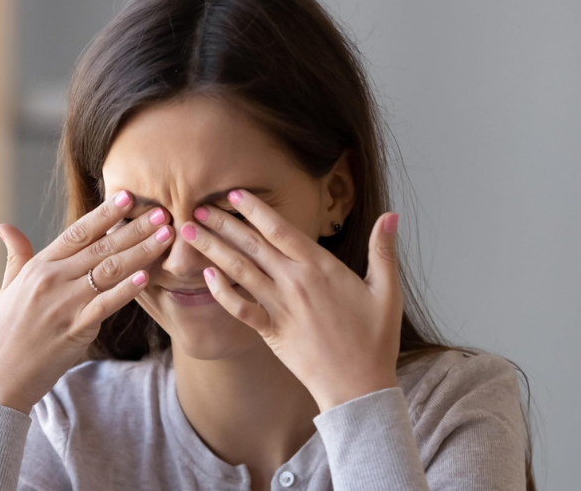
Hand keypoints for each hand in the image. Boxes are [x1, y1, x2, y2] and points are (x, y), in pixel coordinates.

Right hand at [0, 190, 173, 413]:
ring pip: (109, 271)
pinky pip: (106, 304)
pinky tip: (147, 276)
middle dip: (134, 228)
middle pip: (100, 247)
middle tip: (163, 212)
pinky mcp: (75, 329)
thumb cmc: (6, 333)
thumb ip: (15, 255)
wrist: (0, 377)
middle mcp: (52, 280)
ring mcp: (64, 304)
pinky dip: (127, 290)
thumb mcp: (7, 288)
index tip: (129, 197)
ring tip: (165, 237)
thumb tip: (4, 226)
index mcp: (39, 267)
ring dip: (140, 252)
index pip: (77, 232)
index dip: (105, 213)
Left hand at [181, 189, 403, 411]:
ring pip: (239, 270)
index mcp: (321, 267)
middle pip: (252, 245)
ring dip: (212, 248)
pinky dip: (222, 291)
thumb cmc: (375, 339)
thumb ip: (383, 250)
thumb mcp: (387, 291)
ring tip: (189, 231)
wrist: (359, 386)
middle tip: (198, 204)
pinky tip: (206, 276)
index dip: (255, 209)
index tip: (233, 193)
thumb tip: (391, 215)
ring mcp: (280, 307)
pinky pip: (240, 308)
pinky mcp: (271, 331)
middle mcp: (295, 283)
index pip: (281, 229)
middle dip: (223, 222)